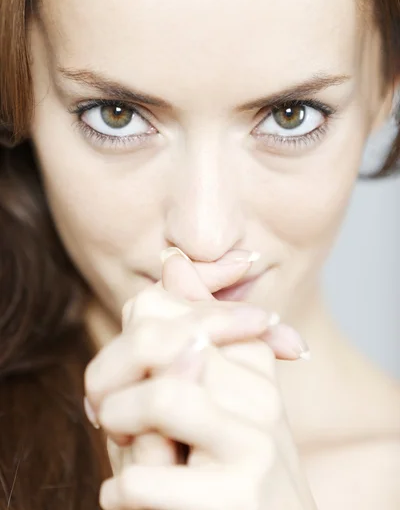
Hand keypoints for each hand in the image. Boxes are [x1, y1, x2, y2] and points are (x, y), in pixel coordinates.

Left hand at [85, 249, 315, 508]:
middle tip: (101, 405)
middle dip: (111, 371)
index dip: (129, 335)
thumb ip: (193, 331)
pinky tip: (123, 496)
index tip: (124, 375)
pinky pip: (146, 477)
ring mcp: (255, 445)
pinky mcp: (237, 498)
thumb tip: (174, 260)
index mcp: (252, 362)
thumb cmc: (228, 468)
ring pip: (161, 395)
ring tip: (117, 441)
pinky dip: (119, 489)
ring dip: (119, 423)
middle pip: (159, 339)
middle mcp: (261, 394)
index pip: (167, 306)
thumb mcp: (212, 395)